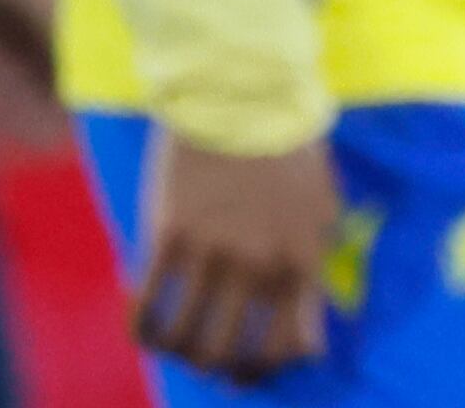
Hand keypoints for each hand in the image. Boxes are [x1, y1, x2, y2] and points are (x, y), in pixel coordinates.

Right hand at [135, 134, 339, 381]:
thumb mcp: (323, 206)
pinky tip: (142, 316)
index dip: (266, 369)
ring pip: (183, 342)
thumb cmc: (289, 149)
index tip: (249, 367)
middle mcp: (262, 264)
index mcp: (306, 259)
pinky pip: (146, 308)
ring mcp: (214, 252)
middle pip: (229, 355)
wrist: (244, 94)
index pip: (290, 347)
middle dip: (216, 370)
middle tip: (207, 362)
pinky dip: (141, 327)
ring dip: (176, 353)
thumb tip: (302, 321)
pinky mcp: (169, 235)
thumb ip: (313, 262)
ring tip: (173, 342)